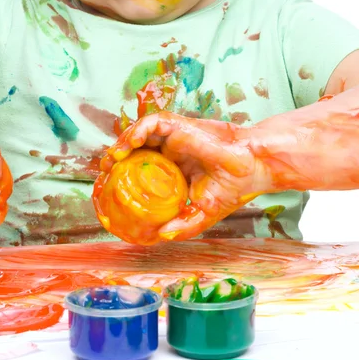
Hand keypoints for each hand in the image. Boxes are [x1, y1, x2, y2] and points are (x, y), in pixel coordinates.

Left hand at [101, 112, 273, 240]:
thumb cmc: (232, 187)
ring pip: (139, 133)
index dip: (121, 175)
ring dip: (123, 142)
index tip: (108, 188)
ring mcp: (174, 137)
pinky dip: (139, 129)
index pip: (139, 167)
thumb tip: (159, 237)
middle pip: (134, 149)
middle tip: (104, 173)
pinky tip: (132, 143)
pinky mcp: (180, 125)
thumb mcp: (203, 213)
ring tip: (113, 159)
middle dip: (116, 158)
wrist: (254, 168)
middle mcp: (169, 151)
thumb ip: (183, 225)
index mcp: (172, 169)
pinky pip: (154, 122)